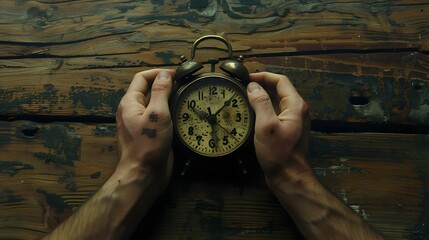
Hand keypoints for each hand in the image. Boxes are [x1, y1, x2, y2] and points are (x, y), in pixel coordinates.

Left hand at [115, 69, 174, 189]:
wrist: (144, 175)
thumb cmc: (148, 145)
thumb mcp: (158, 115)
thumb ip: (161, 92)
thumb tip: (165, 75)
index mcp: (130, 102)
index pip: (142, 78)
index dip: (159, 73)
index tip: (177, 75)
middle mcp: (133, 110)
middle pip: (149, 90)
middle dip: (165, 85)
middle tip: (185, 86)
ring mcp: (140, 123)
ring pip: (155, 104)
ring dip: (169, 99)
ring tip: (186, 98)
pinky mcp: (149, 134)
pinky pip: (159, 118)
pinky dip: (169, 113)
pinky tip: (182, 115)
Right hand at [246, 72, 311, 186]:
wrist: (289, 177)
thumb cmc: (279, 154)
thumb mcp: (266, 126)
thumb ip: (260, 103)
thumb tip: (253, 86)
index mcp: (296, 105)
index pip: (281, 81)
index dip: (264, 76)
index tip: (247, 78)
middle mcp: (298, 110)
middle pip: (280, 89)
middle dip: (262, 85)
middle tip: (244, 86)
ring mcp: (294, 120)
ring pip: (277, 101)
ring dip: (263, 96)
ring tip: (245, 97)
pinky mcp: (289, 130)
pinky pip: (276, 112)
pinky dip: (265, 108)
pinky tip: (253, 113)